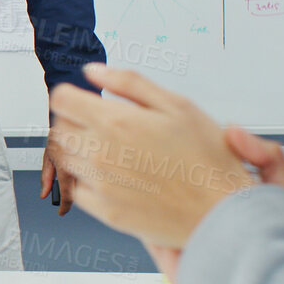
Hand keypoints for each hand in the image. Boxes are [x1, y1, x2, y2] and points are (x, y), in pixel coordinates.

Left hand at [47, 64, 252, 248]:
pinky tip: (116, 177)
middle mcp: (99, 154)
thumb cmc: (209, 160)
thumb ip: (128, 83)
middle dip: (76, 122)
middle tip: (105, 127)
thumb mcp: (178, 105)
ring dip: (81, 151)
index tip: (86, 100)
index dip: (73, 95)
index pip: (61, 100)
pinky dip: (88, 181)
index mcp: (115, 122)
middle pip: (60, 129)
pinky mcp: (105, 211)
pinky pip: (77, 189)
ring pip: (66, 159)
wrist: (223, 212)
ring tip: (115, 153)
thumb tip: (93, 71)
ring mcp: (99, 185)